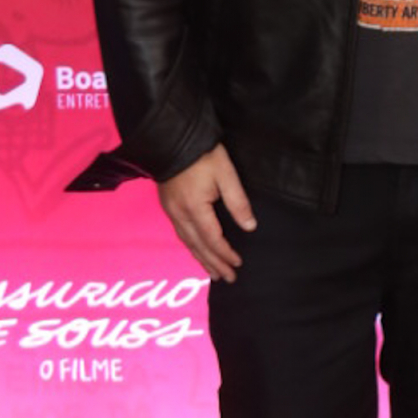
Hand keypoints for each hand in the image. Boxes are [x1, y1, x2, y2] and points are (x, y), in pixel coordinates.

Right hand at [158, 143, 254, 279]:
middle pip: (198, 246)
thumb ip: (238, 202)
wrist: (171, 139)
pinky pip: (180, 233)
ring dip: (201, 259)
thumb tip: (249, 226)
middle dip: (214, 264)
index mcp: (195, 208)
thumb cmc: (201, 154)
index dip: (225, 254)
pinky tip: (197, 250)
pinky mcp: (168, 205)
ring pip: (187, 242)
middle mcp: (180, 214)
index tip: (238, 264)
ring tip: (213, 273)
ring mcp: (171, 210)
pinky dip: (191, 246)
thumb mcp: (226, 174)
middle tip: (227, 279)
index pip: (212, 239)